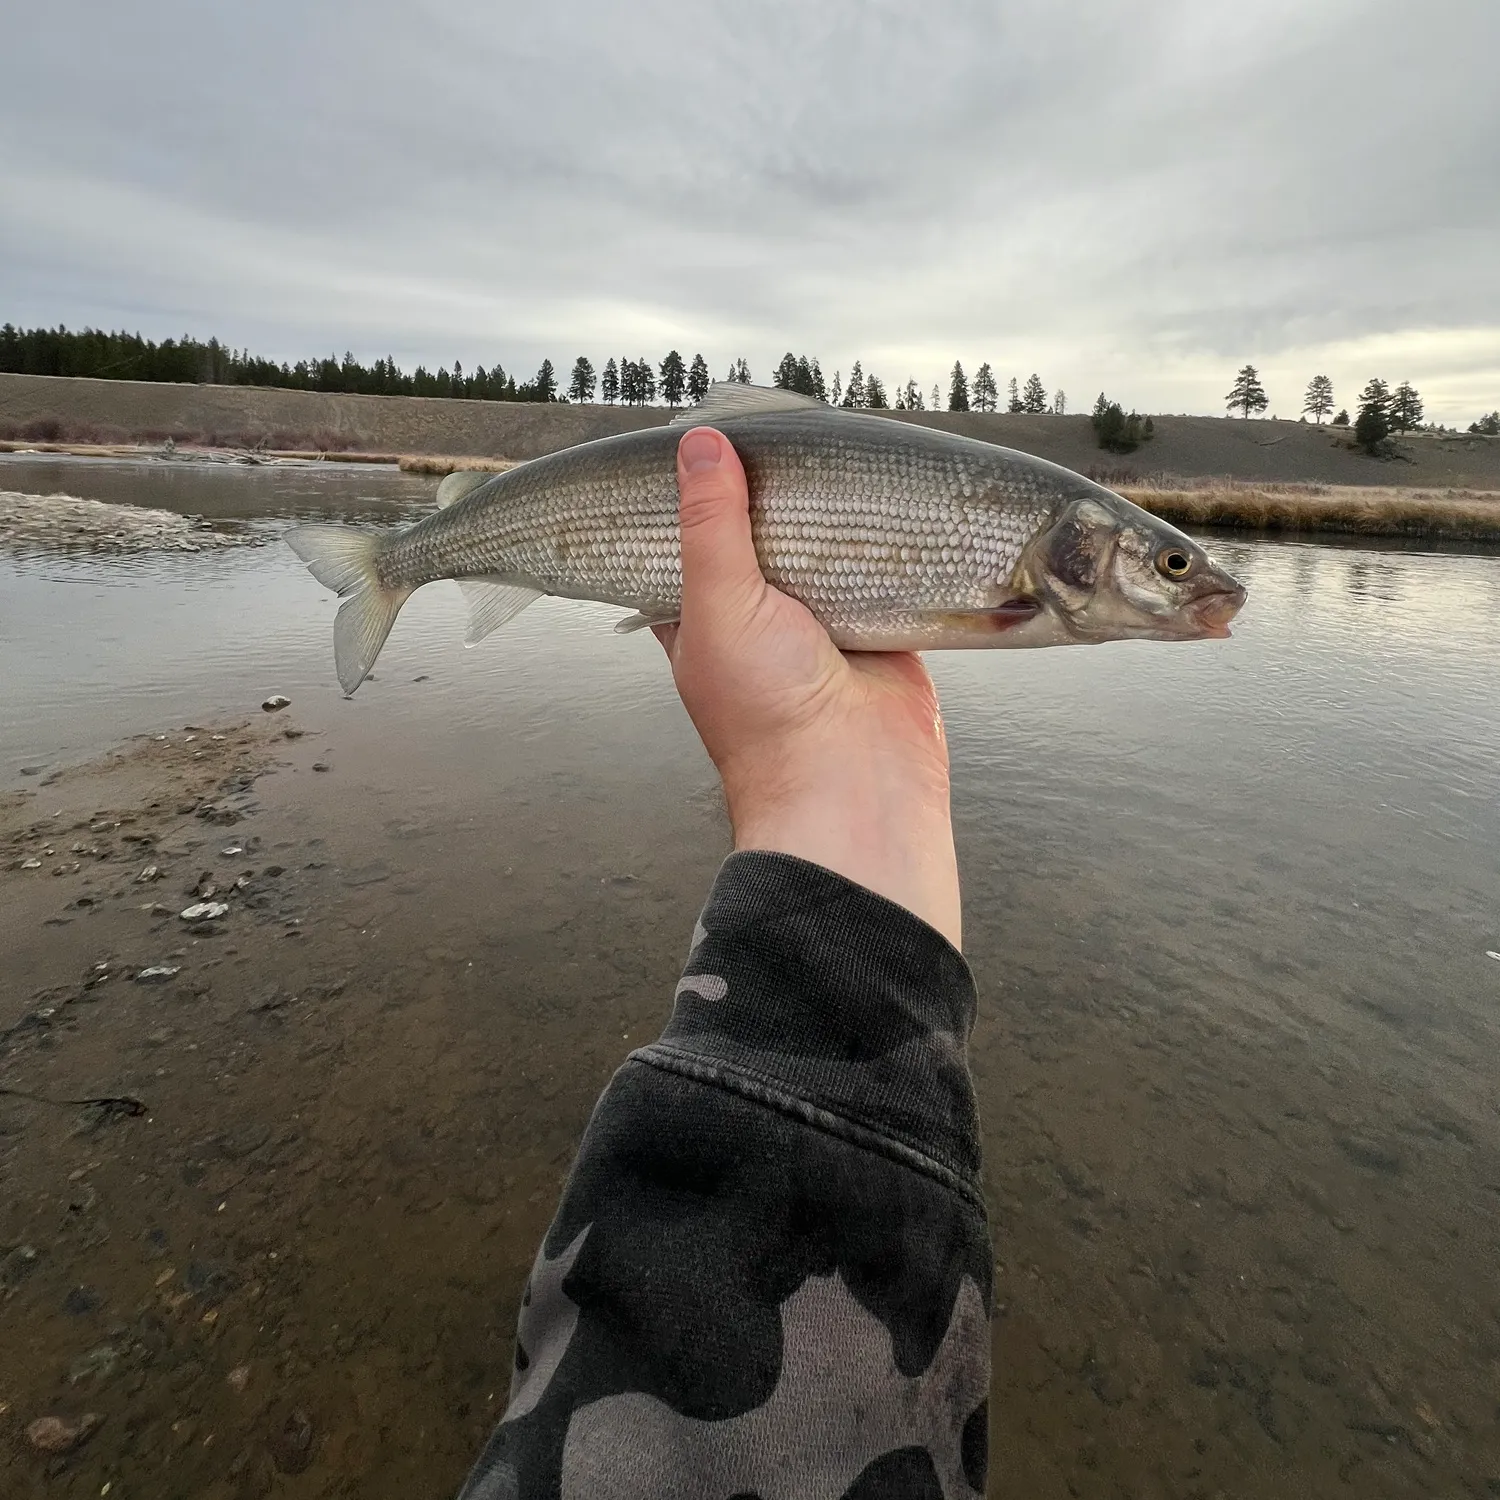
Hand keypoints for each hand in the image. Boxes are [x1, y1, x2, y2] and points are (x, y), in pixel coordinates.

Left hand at [654, 426, 961, 948]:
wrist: (854, 785)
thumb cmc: (766, 715)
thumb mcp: (719, 606)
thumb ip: (710, 526)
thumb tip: (699, 444)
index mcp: (700, 618)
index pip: (686, 543)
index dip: (694, 497)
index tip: (706, 440)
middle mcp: (759, 619)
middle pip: (763, 537)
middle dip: (773, 496)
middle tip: (783, 432)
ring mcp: (821, 624)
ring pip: (824, 550)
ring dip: (833, 515)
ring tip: (835, 448)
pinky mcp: (880, 627)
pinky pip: (881, 571)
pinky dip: (885, 543)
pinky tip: (886, 498)